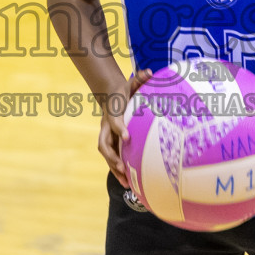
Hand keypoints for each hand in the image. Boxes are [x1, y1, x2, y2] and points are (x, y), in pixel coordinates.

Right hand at [98, 69, 152, 185]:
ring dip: (115, 168)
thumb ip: (139, 78)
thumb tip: (150, 72)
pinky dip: (119, 170)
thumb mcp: (130, 82)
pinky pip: (113, 158)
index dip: (119, 129)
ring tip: (125, 182)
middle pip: (104, 144)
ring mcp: (107, 136)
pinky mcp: (111, 143)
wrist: (110, 94)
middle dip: (112, 156)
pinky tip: (129, 182)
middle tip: (122, 166)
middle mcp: (106, 126)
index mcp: (111, 112)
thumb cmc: (123, 90)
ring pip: (107, 155)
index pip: (114, 121)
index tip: (127, 137)